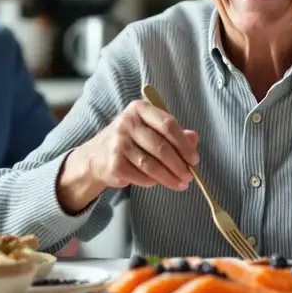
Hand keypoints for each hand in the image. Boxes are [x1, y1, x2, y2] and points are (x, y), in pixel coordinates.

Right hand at [81, 100, 199, 190]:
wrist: (97, 155)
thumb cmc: (131, 140)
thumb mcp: (151, 129)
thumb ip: (173, 132)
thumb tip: (194, 139)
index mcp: (139, 109)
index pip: (168, 124)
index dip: (184, 144)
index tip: (194, 159)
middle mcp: (127, 123)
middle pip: (161, 147)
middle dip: (179, 165)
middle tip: (189, 175)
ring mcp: (118, 144)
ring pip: (152, 165)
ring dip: (170, 177)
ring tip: (181, 183)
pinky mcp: (114, 164)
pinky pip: (142, 176)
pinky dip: (153, 182)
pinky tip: (159, 182)